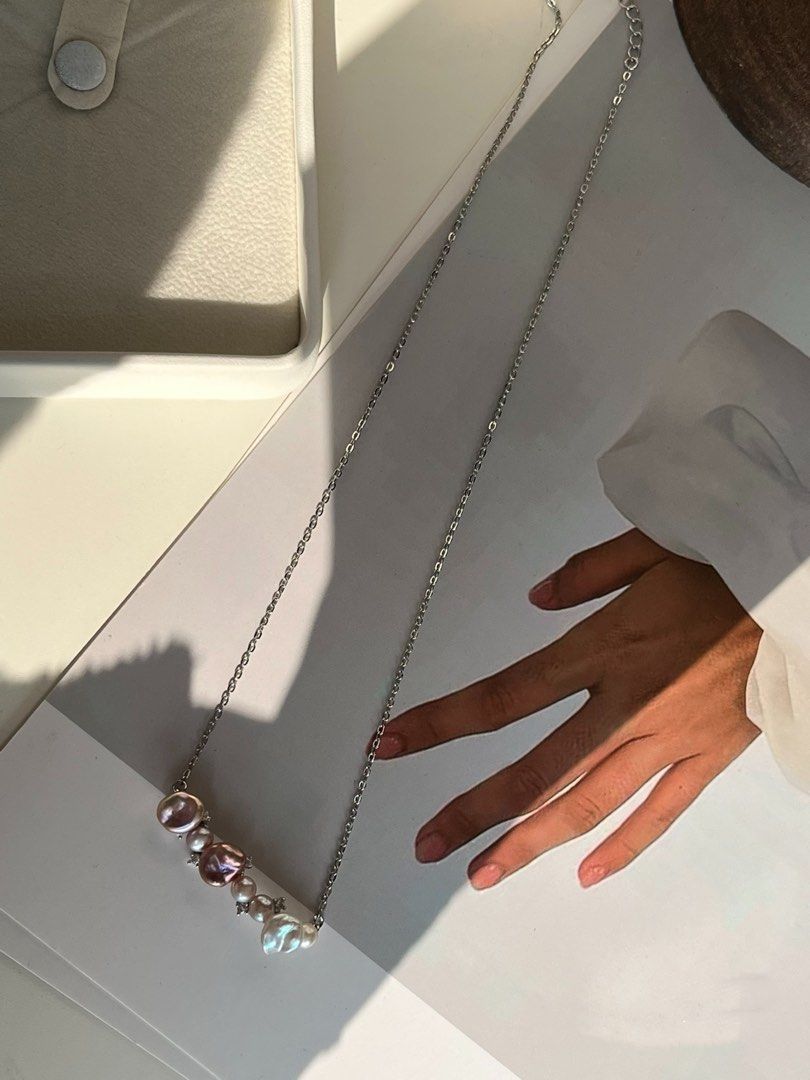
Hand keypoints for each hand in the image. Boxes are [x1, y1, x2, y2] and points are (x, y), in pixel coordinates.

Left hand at [377, 529, 761, 888]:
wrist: (803, 592)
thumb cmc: (726, 564)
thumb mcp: (651, 546)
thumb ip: (586, 572)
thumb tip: (534, 597)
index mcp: (603, 648)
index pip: (504, 695)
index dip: (443, 723)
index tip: (392, 744)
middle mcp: (627, 703)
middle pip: (538, 769)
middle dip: (476, 809)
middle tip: (427, 845)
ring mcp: (670, 739)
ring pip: (590, 804)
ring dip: (532, 843)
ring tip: (484, 875)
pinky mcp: (708, 759)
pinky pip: (662, 815)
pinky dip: (625, 847)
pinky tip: (586, 875)